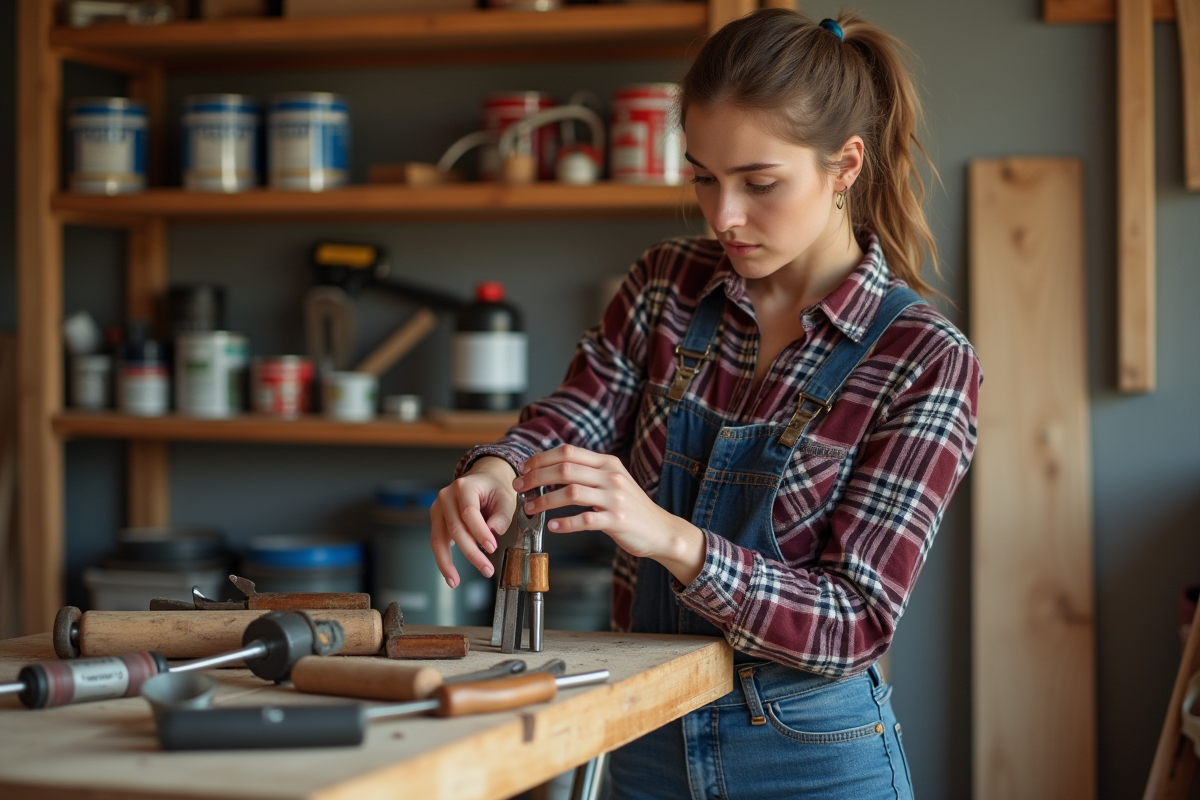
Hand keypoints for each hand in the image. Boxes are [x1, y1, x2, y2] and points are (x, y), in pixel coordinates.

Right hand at [431, 456, 516, 587]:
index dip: (480, 533)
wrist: (484, 478)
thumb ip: (501, 516)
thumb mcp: (506, 498)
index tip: (492, 547)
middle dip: (471, 552)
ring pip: (439, 539)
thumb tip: (493, 534)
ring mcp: (438, 508)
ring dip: (447, 563)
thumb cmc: (495, 488)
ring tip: (455, 581)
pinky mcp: (437, 519)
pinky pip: (437, 542)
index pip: (469, 513)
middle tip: (487, 569)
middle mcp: (446, 496)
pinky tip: (449, 575)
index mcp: (464, 486)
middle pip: (455, 529)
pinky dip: (442, 559)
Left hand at [514, 445, 706, 585]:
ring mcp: (615, 498)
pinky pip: (584, 520)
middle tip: (520, 487)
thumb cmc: (631, 507)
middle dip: (536, 477)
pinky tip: (553, 527)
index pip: (568, 451)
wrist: (660, 529)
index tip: (525, 468)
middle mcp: (611, 476)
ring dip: (545, 500)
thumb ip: (589, 472)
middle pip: (565, 469)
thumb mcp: (613, 480)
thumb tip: (552, 468)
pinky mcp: (616, 520)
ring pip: (571, 493)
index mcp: (607, 463)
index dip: (542, 458)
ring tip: (530, 508)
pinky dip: (564, 524)